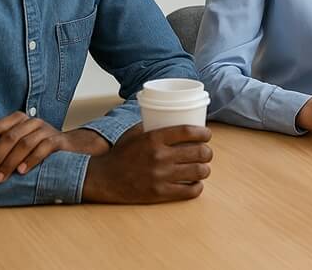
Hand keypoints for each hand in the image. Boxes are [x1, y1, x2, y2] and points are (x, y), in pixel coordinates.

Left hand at [0, 112, 110, 182]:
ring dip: (10, 162)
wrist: (68, 148)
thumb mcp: (15, 140)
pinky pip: (44, 147)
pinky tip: (21, 171)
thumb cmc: (34, 146)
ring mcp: (46, 129)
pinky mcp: (58, 140)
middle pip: (9, 136)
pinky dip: (31, 160)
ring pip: (25, 143)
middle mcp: (31, 121)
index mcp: (17, 119)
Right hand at [82, 125, 212, 203]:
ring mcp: (161, 176)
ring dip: (205, 169)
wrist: (103, 178)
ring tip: (202, 168)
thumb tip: (174, 118)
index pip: (188, 132)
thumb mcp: (135, 133)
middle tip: (206, 153)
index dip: (204, 133)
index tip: (207, 135)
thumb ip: (154, 126)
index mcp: (154, 139)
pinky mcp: (160, 193)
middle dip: (207, 152)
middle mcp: (160, 157)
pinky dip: (197, 187)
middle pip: (199, 152)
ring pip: (198, 172)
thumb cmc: (120, 154)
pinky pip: (189, 191)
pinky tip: (196, 183)